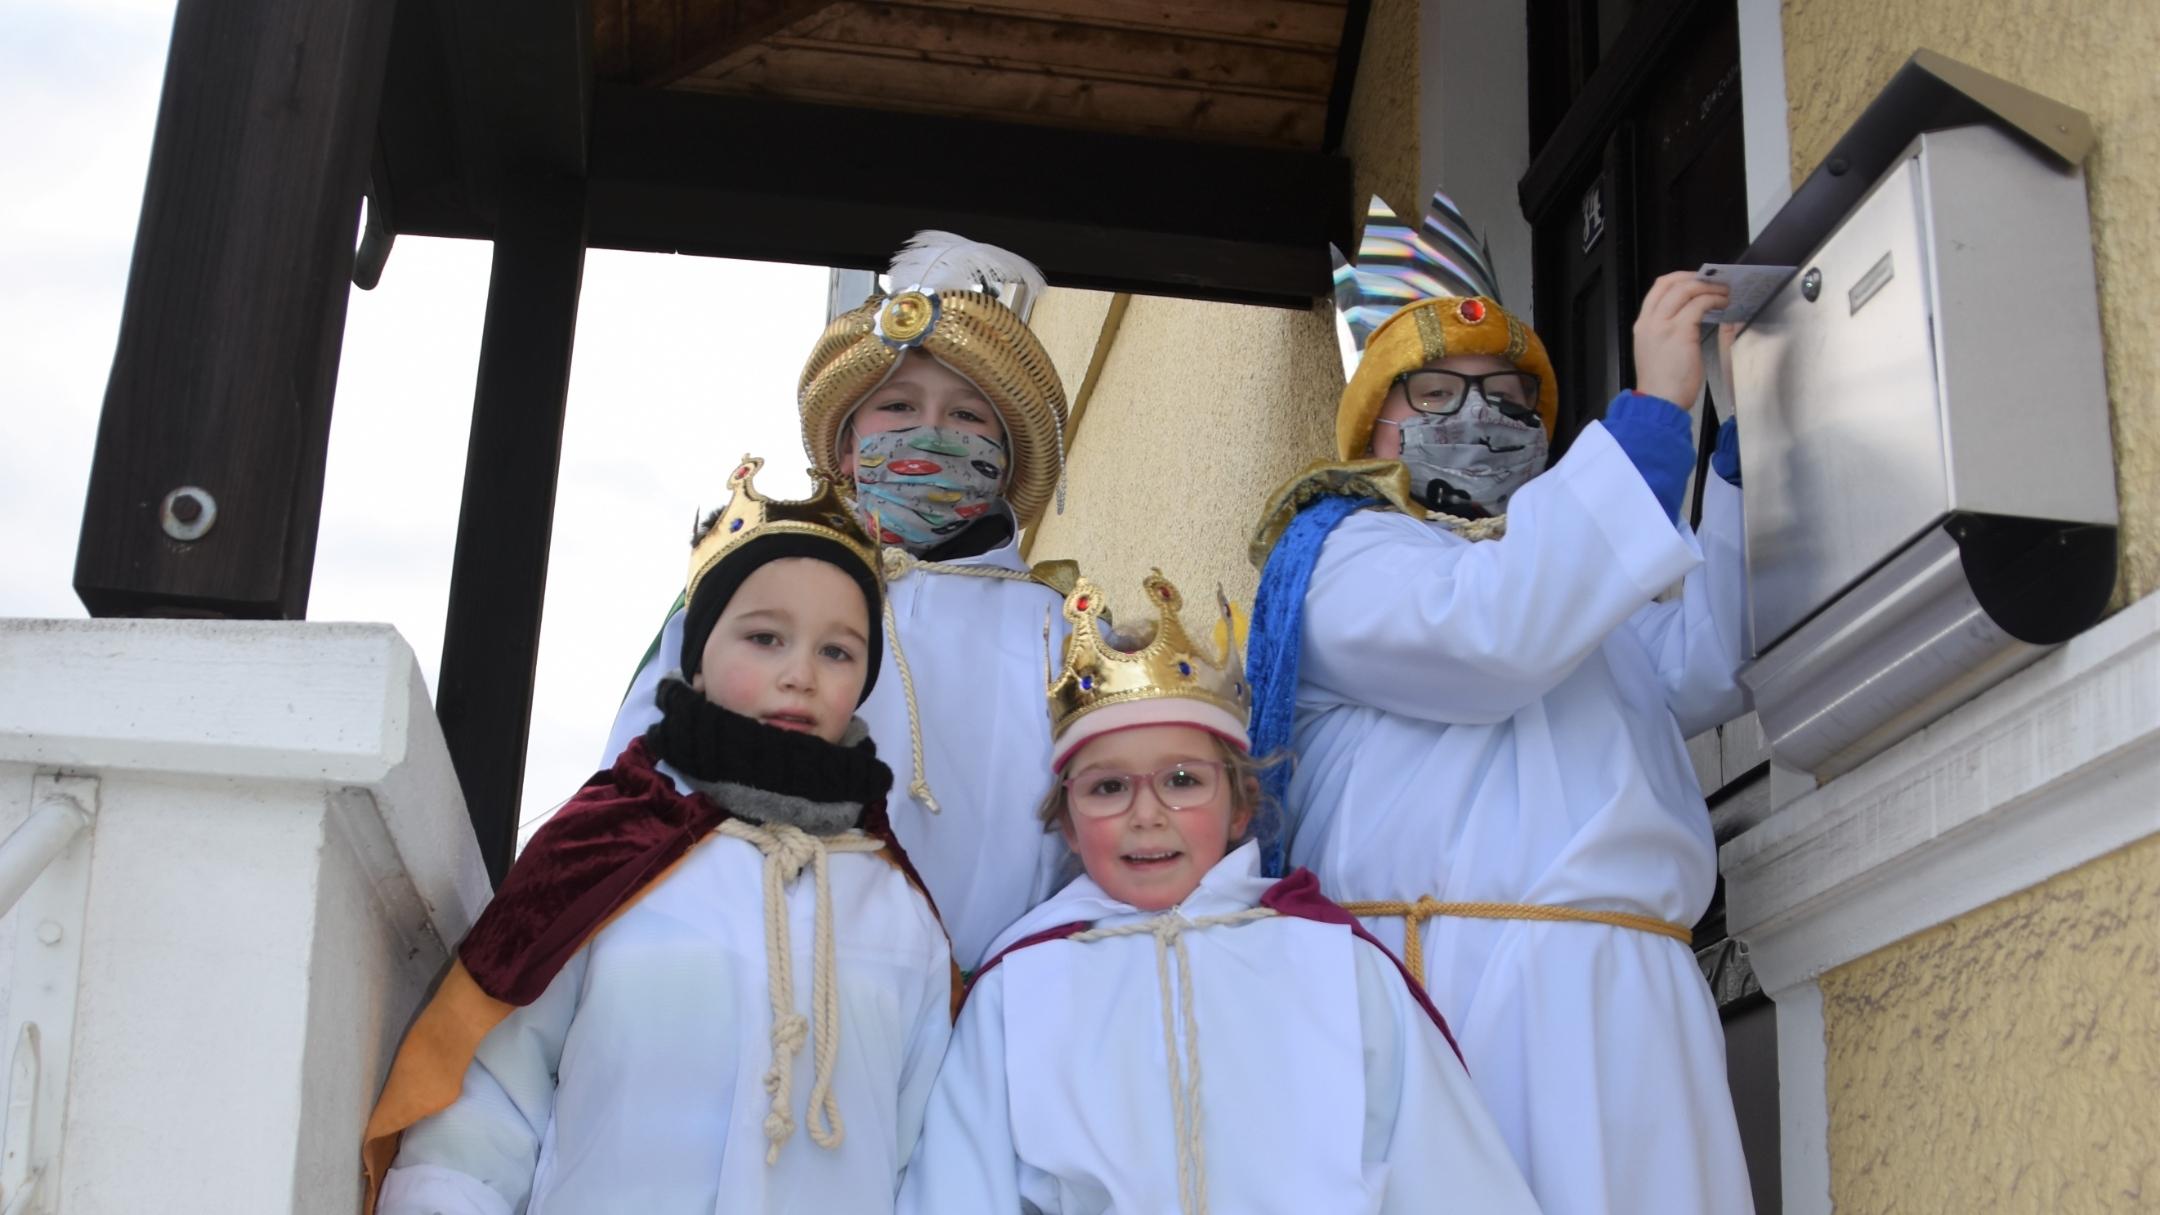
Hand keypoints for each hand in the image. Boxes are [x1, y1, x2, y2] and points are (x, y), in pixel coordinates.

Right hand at [1631, 272, 1729, 409]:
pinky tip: (1723, 304)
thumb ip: (1669, 332)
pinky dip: (1714, 300)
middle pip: (1671, 282)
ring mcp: (1663, 324)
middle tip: (1715, 282)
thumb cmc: (1662, 385)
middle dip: (1696, 278)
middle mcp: (1650, 321)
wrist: (1659, 402)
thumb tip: (1692, 315)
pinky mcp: (1680, 331)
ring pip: (1687, 290)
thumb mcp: (1658, 351)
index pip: (1658, 288)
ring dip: (1709, 288)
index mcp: (1643, 325)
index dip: (1679, 278)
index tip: (1697, 280)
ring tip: (1724, 293)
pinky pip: (1699, 304)